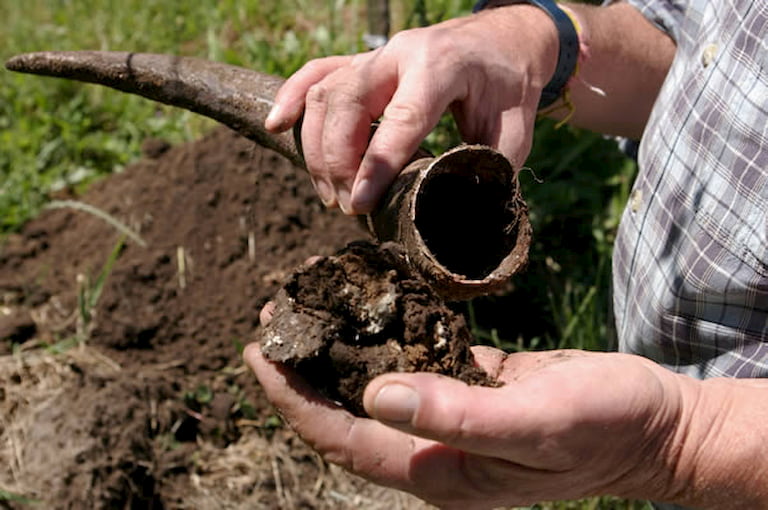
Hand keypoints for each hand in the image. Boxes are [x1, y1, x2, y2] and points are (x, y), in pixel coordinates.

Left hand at [245, 322, 695, 507]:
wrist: (655, 425)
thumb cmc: (605, 427)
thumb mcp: (536, 423)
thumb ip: (458, 414)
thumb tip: (376, 395)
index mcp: (439, 471)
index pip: (343, 439)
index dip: (295, 401)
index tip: (260, 355)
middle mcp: (436, 450)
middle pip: (347, 414)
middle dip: (305, 371)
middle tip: (276, 316)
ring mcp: (453, 420)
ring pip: (376, 387)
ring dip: (340, 349)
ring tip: (311, 304)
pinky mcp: (473, 388)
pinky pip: (416, 362)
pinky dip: (387, 335)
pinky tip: (374, 304)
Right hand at [264, 6, 558, 214]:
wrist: (501, 40)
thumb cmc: (508, 85)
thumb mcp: (514, 129)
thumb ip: (489, 169)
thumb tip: (463, 214)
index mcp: (441, 67)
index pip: (400, 119)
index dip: (376, 166)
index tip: (359, 205)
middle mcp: (400, 54)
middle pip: (348, 103)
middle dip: (338, 160)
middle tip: (346, 206)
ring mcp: (375, 55)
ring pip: (326, 93)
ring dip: (318, 147)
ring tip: (329, 194)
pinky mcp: (362, 62)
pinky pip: (316, 72)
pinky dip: (292, 97)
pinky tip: (277, 126)